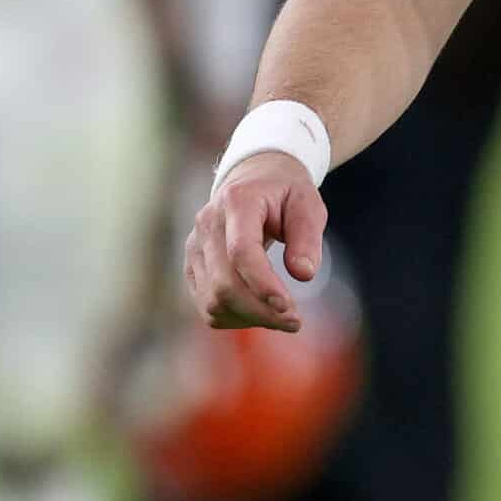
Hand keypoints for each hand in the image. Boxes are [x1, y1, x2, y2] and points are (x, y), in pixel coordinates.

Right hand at [183, 151, 326, 331]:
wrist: (254, 179)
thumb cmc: (285, 193)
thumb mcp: (308, 205)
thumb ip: (307, 238)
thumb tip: (304, 274)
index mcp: (237, 202)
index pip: (241, 252)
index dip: (263, 285)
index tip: (290, 309)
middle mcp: (207, 224)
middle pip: (224, 284)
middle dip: (261, 311)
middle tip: (295, 321)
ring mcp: (194, 246)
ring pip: (213, 300)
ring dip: (249, 318)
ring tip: (282, 316)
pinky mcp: (192, 266)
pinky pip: (207, 305)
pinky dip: (235, 317)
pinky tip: (260, 311)